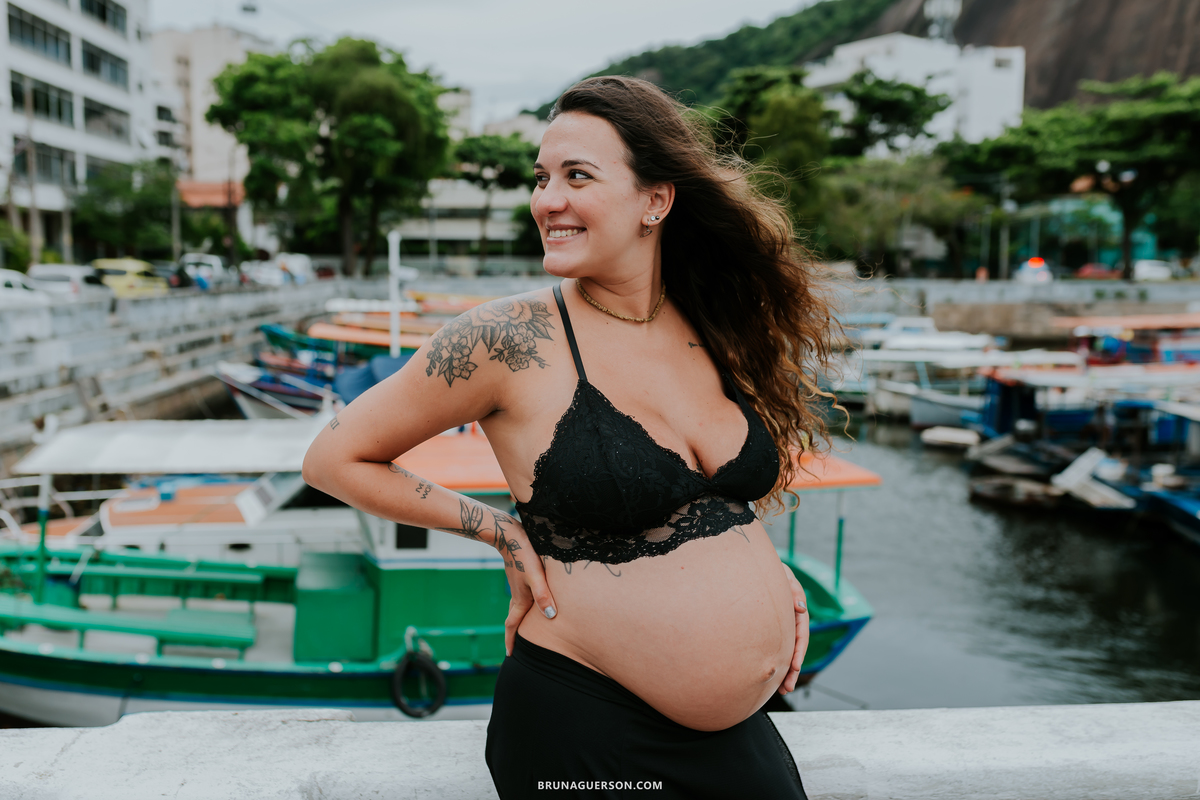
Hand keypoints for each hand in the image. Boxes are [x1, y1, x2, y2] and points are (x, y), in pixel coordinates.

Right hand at [495, 519, 556, 656]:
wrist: (510, 534)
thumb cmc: (525, 555)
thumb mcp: (536, 576)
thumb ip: (543, 596)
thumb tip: (550, 617)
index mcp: (520, 599)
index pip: (513, 626)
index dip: (511, 641)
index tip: (509, 656)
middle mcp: (518, 595)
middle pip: (515, 619)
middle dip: (515, 634)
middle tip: (517, 647)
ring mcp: (518, 585)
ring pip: (519, 608)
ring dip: (520, 620)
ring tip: (526, 628)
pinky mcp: (521, 576)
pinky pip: (523, 597)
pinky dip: (525, 606)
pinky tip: (534, 601)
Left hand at [778, 561, 808, 695]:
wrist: (755, 565)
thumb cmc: (771, 570)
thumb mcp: (783, 575)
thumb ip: (792, 590)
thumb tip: (801, 608)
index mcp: (797, 610)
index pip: (801, 634)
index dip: (799, 651)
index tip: (795, 667)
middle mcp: (791, 620)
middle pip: (795, 648)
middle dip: (793, 669)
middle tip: (787, 688)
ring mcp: (782, 625)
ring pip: (785, 650)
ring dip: (786, 671)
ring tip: (783, 690)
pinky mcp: (771, 627)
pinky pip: (774, 646)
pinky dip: (775, 660)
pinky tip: (772, 676)